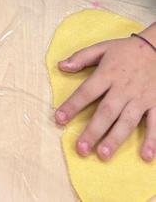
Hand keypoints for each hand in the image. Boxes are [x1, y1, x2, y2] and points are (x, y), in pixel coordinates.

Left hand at [55, 30, 155, 160]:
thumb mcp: (102, 48)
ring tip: (103, 154)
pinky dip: (152, 140)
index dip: (72, 106)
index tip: (59, 119)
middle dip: (93, 131)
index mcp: (107, 74)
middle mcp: (123, 88)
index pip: (86, 92)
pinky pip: (155, 124)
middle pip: (106, 111)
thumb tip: (61, 66)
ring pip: (127, 121)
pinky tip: (145, 156)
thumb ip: (81, 57)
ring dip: (115, 138)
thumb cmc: (126, 50)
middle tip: (81, 149)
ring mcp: (141, 98)